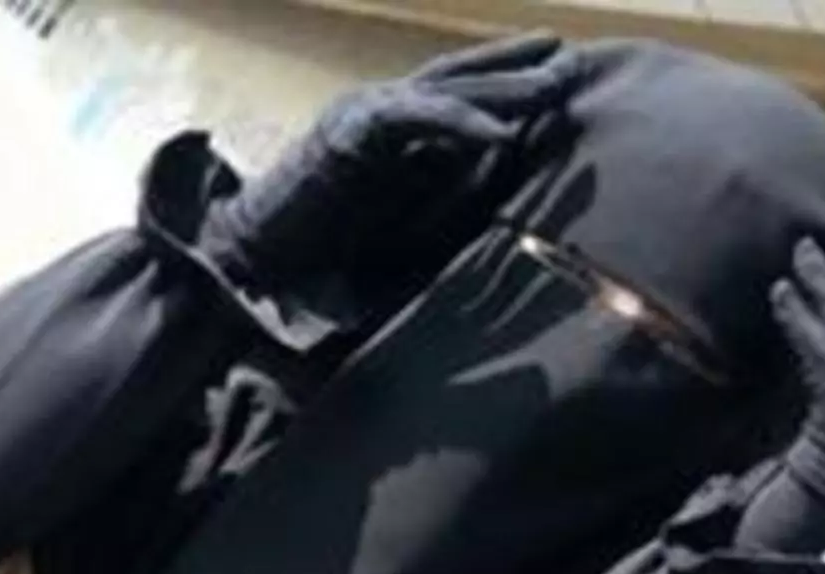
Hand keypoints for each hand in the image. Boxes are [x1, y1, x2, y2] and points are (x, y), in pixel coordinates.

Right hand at [206, 34, 580, 279]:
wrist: (255, 260)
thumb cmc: (322, 252)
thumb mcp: (400, 221)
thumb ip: (441, 195)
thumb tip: (495, 182)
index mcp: (390, 130)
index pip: (454, 92)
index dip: (504, 81)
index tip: (555, 75)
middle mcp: (377, 111)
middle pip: (456, 77)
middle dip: (515, 67)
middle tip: (570, 62)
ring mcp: (361, 115)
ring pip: (440, 87)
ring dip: (500, 86)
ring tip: (554, 84)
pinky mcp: (347, 132)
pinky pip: (412, 118)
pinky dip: (457, 122)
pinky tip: (498, 134)